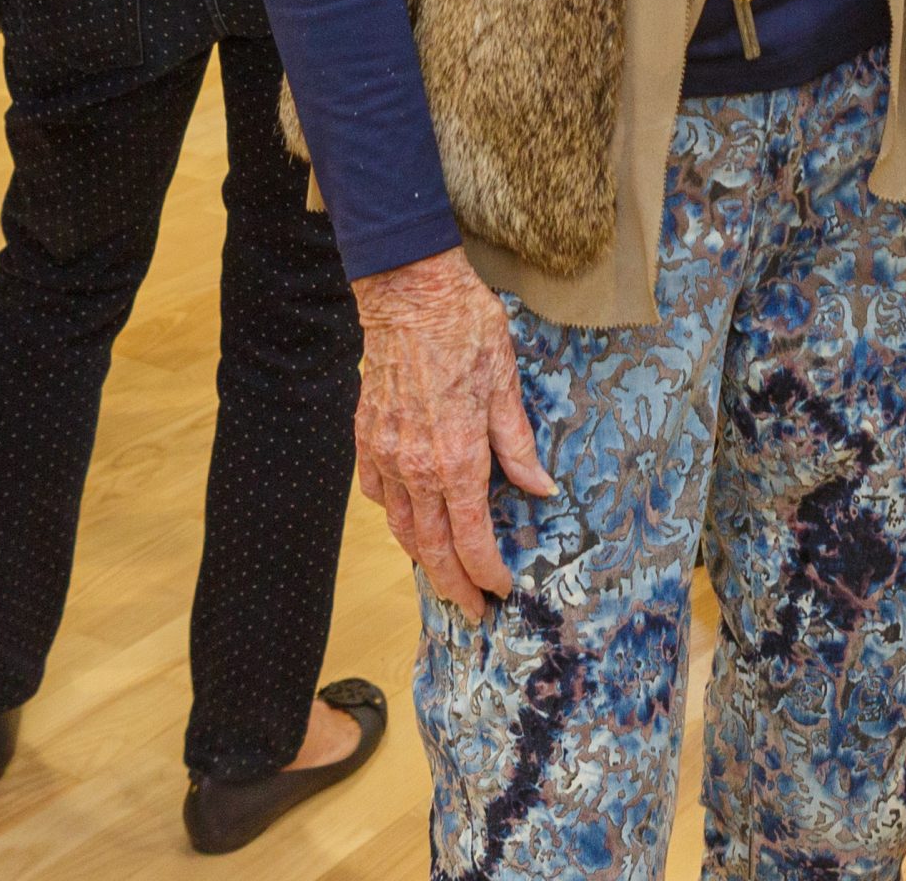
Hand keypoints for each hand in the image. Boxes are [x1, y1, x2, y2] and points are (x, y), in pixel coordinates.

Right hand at [351, 246, 556, 622]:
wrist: (409, 294)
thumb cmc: (465, 329)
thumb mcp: (506, 383)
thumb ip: (519, 444)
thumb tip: (540, 488)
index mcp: (456, 459)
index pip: (471, 539)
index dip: (486, 572)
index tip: (501, 589)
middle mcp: (415, 468)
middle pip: (432, 548)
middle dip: (453, 586)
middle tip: (471, 610)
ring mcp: (384, 454)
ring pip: (401, 528)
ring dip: (423, 558)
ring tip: (443, 575)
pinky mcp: (365, 437)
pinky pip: (379, 494)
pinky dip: (397, 516)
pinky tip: (410, 518)